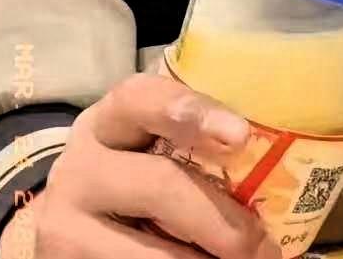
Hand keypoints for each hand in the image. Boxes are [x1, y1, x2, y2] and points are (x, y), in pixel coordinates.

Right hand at [0, 74, 280, 258]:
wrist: (72, 226)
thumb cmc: (133, 176)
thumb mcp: (148, 148)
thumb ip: (192, 143)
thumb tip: (277, 156)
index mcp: (108, 121)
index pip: (142, 98)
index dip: (191, 111)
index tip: (241, 134)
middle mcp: (78, 167)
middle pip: (159, 185)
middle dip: (221, 221)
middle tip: (263, 248)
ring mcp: (66, 225)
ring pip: (151, 254)